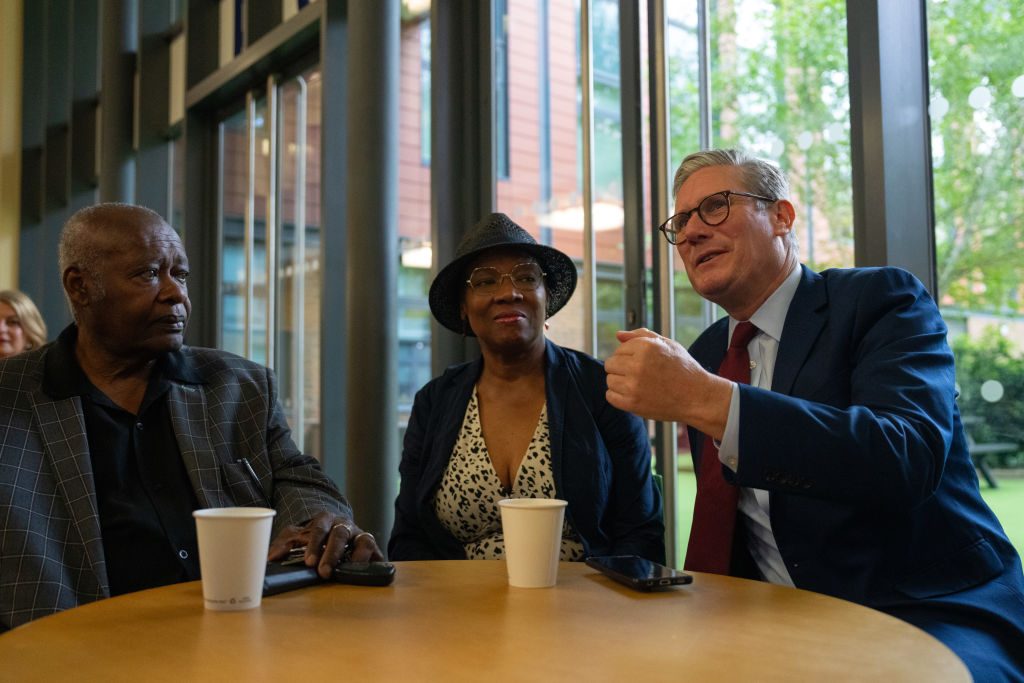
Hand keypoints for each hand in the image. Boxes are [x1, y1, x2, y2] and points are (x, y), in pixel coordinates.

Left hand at [267, 511, 384, 578]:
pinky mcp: (373, 549)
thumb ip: (284, 545)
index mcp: (325, 519)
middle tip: (324, 572)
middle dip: (332, 553)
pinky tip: (368, 572)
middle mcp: (345, 525)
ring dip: (357, 556)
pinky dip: (374, 562)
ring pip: (364, 540)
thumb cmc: (314, 537)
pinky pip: (377, 553)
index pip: (320, 528)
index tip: (309, 562)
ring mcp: (360, 536)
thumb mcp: (297, 537)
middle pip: (341, 534)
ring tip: (350, 571)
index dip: (315, 544)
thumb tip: (270, 558)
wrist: (334, 531)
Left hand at [604, 328, 732, 437]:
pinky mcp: (632, 403)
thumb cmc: (683, 369)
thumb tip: (618, 335)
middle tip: (639, 375)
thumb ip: (641, 336)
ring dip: (620, 383)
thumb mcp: (667, 344)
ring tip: (639, 385)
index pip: (618, 350)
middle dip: (621, 368)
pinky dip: (619, 397)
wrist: (697, 397)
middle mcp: (637, 365)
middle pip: (610, 365)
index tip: (643, 364)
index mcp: (645, 347)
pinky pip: (610, 397)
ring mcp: (633, 385)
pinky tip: (634, 395)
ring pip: (609, 381)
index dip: (629, 356)